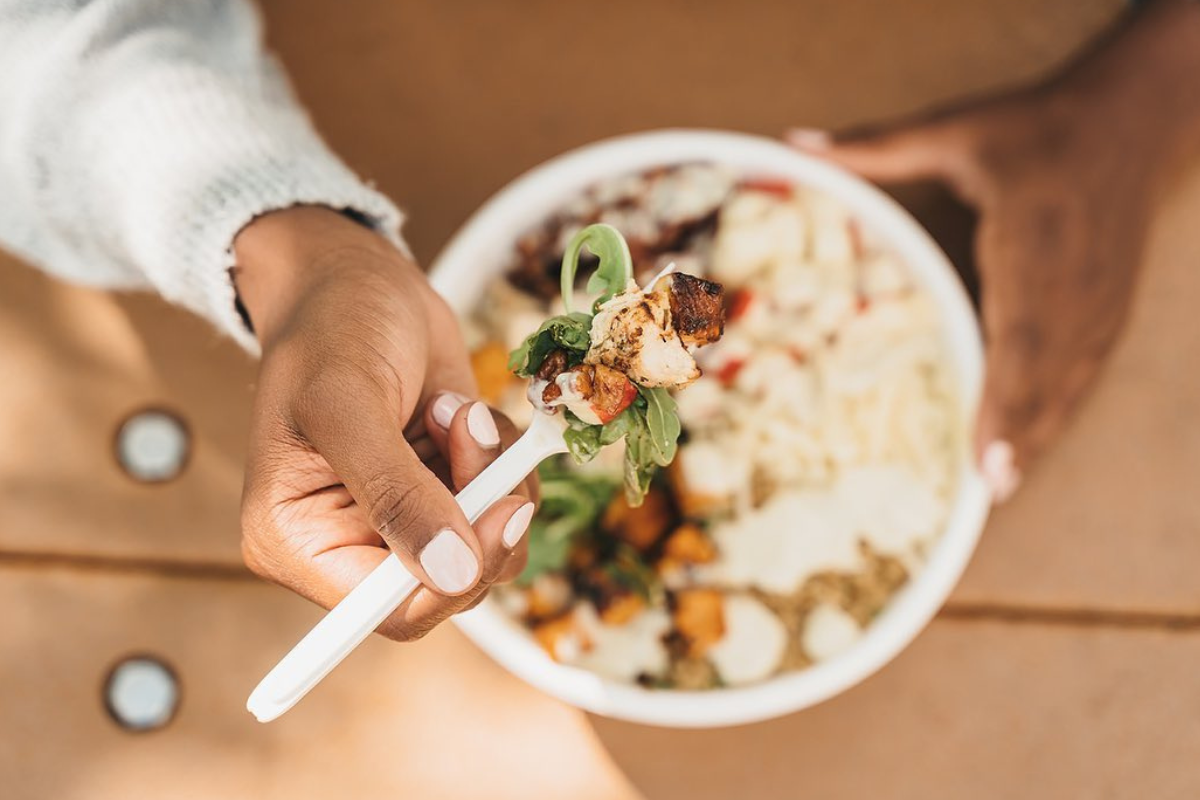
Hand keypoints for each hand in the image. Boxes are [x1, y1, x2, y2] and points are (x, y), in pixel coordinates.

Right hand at [233, 206, 534, 639]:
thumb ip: (395, 493)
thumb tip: (451, 575)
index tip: (495, 509)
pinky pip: (505, 504)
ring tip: (455, 411)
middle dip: (481, 511)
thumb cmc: (329, 328)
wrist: (358, 279)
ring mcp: (407, 519)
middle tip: (469, 432)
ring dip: (495, 476)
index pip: (388, 612)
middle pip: (452, 585)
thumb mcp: (348, 404)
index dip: (452, 578)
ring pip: (491, 546)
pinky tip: (464, 412)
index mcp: (298, 543)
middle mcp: (352, 545)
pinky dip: (504, 459)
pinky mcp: (448, 490)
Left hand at [789, 0, 1199, 500]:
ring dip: (1040, 432)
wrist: (1136, 116)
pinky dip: (1059, 409)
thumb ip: (876, 147)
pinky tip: (1031, 445)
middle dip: (1021, 431)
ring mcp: (1100, 296)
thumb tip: (795, 142)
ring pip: (1071, 376)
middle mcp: (1073, 275)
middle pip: (1048, 367)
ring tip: (1002, 485)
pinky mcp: (1111, 306)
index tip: (987, 452)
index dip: (1007, 396)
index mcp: (1033, 233)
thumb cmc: (1035, 127)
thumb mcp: (956, 127)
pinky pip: (1086, 368)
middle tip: (989, 491)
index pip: (1023, 328)